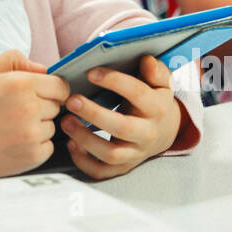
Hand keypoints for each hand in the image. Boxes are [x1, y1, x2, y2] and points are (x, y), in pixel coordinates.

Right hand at [0, 50, 69, 180]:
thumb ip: (16, 60)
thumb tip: (44, 68)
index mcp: (21, 84)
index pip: (61, 86)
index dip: (52, 88)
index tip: (40, 93)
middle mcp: (29, 108)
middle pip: (57, 106)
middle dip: (41, 106)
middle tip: (16, 111)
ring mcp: (31, 135)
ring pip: (52, 126)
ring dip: (38, 126)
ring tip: (11, 127)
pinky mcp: (31, 157)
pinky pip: (47, 146)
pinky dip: (35, 145)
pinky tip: (13, 141)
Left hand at [59, 56, 181, 179]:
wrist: (166, 131)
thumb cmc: (155, 101)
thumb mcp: (161, 83)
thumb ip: (155, 71)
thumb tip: (146, 60)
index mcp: (156, 108)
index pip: (137, 94)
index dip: (114, 82)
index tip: (90, 73)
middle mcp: (147, 134)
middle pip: (122, 128)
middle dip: (94, 114)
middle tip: (71, 100)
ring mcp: (135, 153)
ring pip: (111, 154)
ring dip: (85, 139)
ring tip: (66, 122)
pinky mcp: (123, 167)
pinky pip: (103, 171)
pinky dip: (84, 162)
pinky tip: (72, 144)